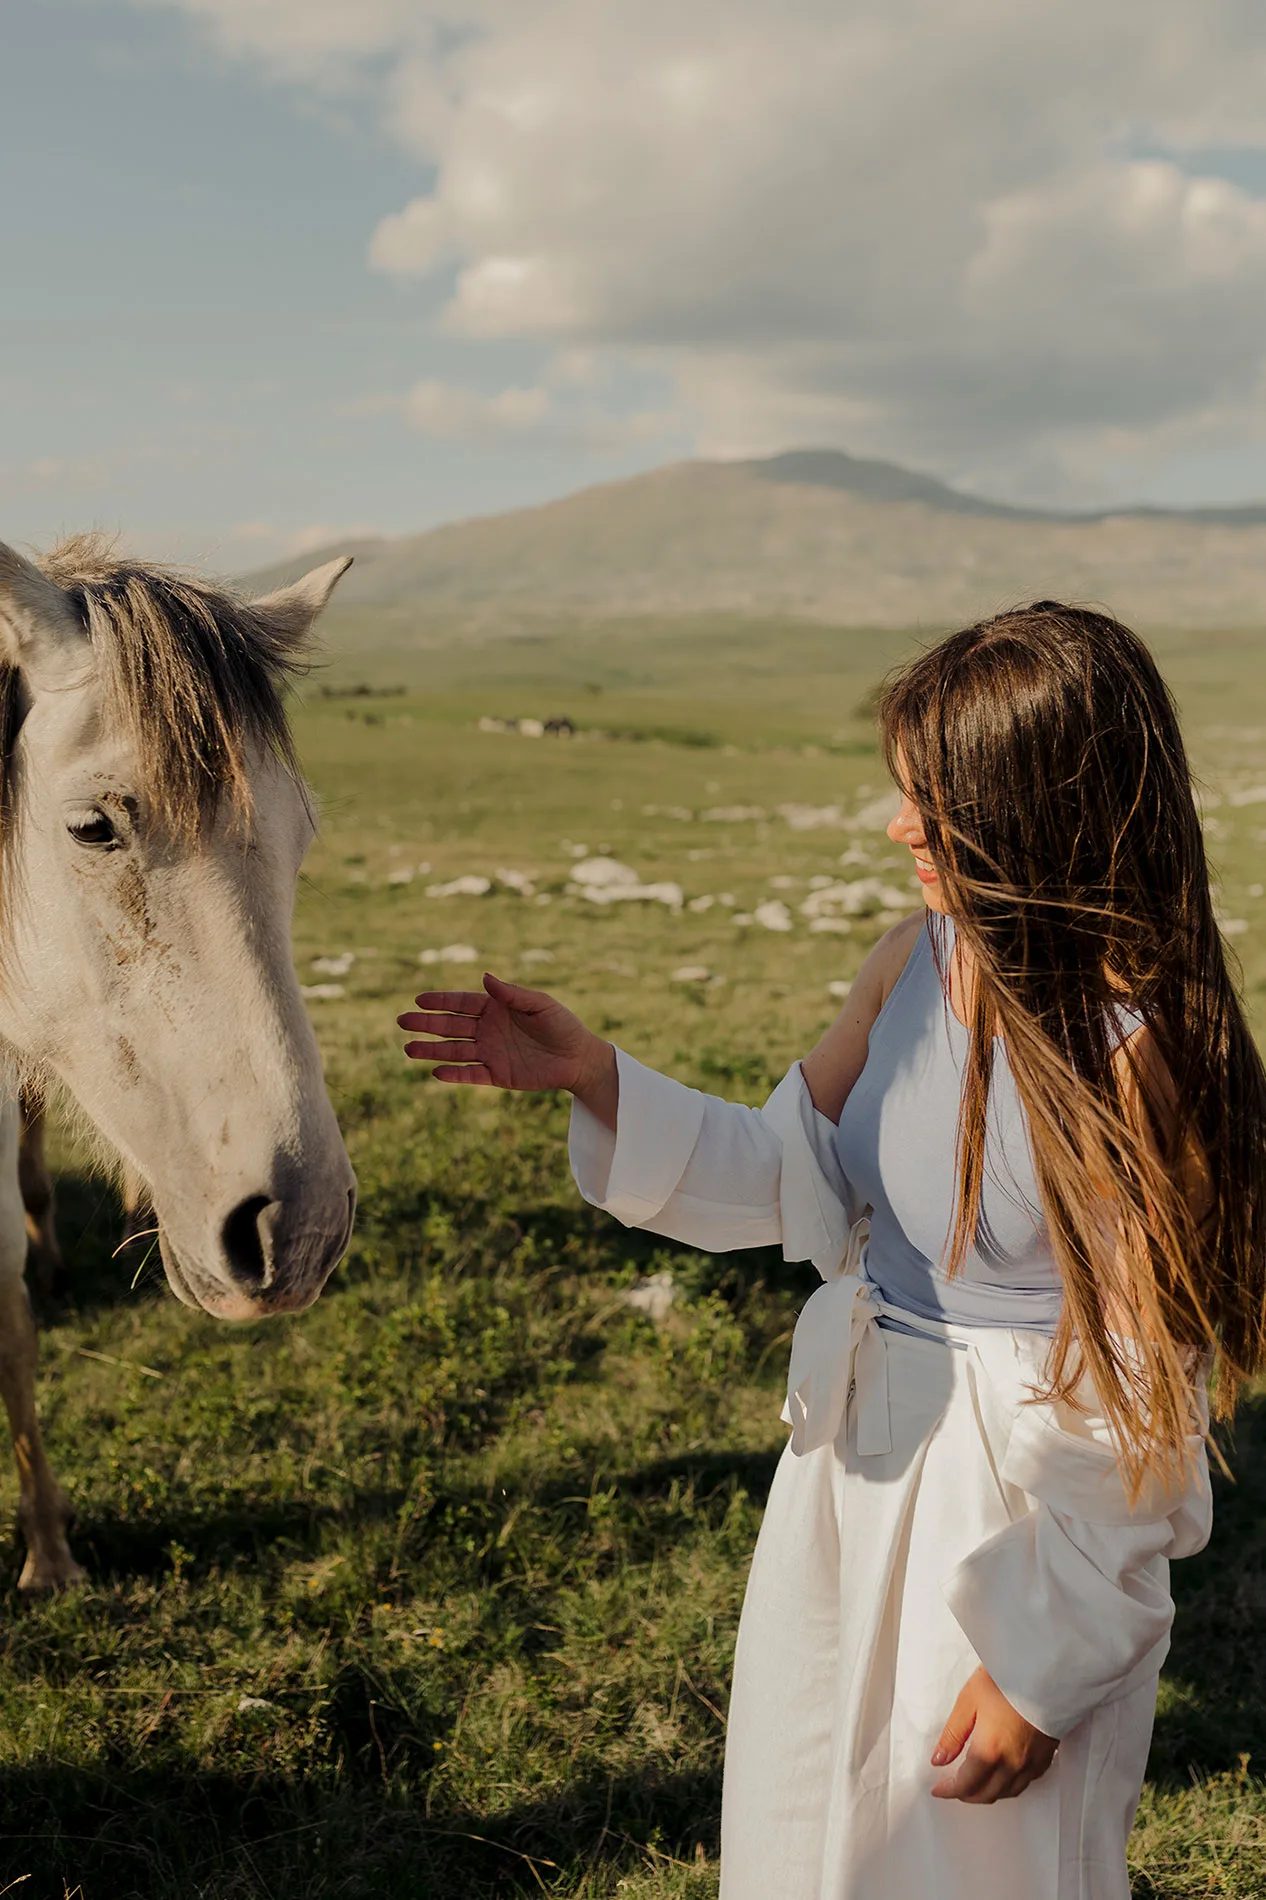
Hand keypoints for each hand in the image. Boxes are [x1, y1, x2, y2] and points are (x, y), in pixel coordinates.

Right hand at [398, 971, 610, 1098]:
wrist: (579, 1058)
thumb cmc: (563, 1026)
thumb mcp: (540, 1005)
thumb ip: (512, 994)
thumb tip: (484, 978)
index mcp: (496, 1009)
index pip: (462, 1003)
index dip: (440, 1001)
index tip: (418, 1000)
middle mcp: (488, 1030)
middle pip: (451, 1026)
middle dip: (426, 1024)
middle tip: (401, 1022)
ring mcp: (490, 1053)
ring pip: (454, 1051)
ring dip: (431, 1050)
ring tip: (408, 1049)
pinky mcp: (497, 1075)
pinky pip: (471, 1075)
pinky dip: (455, 1075)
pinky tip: (436, 1072)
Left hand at [929, 1665, 1057, 1802]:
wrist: (1045, 1671)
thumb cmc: (1006, 1680)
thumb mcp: (969, 1700)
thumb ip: (953, 1734)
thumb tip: (939, 1760)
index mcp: (990, 1751)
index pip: (966, 1784)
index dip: (949, 1790)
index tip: (938, 1788)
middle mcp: (1012, 1764)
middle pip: (987, 1794)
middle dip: (967, 1795)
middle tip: (953, 1787)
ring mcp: (1032, 1763)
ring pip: (1008, 1792)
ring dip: (989, 1793)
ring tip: (975, 1783)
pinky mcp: (1046, 1757)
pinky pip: (1026, 1783)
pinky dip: (1009, 1786)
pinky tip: (1002, 1775)